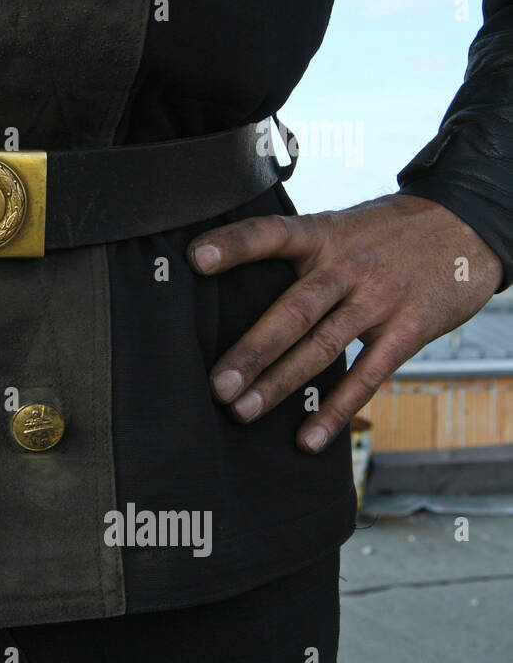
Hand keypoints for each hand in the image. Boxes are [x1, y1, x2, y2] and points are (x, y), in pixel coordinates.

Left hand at [187, 194, 501, 452]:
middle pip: (294, 310)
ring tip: (243, 411)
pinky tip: (307, 437)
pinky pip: (368, 376)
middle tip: (218, 385)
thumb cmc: (383, 234)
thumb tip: (229, 287)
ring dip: (281, 383)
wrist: (466, 225)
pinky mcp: (409, 329)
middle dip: (253, 350)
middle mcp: (348, 266)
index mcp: (322, 235)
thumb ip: (296, 253)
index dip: (234, 245)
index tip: (196, 259)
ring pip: (323, 346)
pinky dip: (336, 409)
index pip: (271, 234)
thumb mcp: (339, 226)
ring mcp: (380, 299)